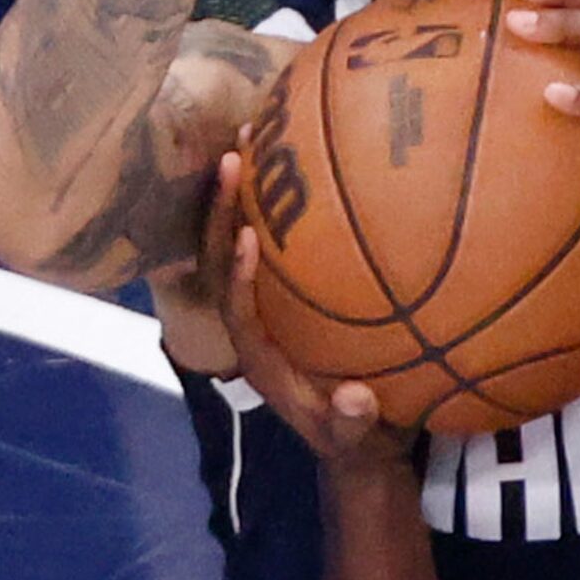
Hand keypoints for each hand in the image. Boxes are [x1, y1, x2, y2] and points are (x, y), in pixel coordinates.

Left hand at [206, 151, 412, 469]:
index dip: (235, 275)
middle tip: (233, 153)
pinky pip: (275, 244)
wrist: (357, 442)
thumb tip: (354, 399)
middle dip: (221, 211)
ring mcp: (268, 307)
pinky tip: (301, 163)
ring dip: (241, 194)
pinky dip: (277, 206)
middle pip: (221, 261)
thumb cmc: (355, 439)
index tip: (246, 234)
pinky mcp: (288, 297)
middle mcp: (254, 324)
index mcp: (260, 357)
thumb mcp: (358, 439)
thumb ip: (352, 422)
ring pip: (242, 244)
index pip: (236, 308)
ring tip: (252, 136)